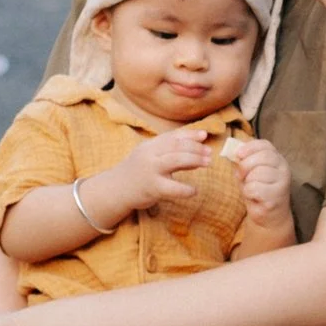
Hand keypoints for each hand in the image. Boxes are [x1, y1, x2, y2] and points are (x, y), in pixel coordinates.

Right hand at [99, 128, 213, 215]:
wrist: (115, 190)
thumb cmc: (138, 173)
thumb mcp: (151, 157)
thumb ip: (172, 153)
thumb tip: (200, 150)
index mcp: (150, 145)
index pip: (172, 136)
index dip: (190, 134)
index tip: (204, 135)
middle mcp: (149, 155)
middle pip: (176, 146)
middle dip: (195, 147)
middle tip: (209, 152)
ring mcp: (150, 171)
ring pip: (175, 160)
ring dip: (195, 159)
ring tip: (208, 163)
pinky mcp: (151, 188)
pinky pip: (172, 188)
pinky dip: (186, 189)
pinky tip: (194, 191)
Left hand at [223, 137, 292, 229]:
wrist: (269, 215)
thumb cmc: (258, 190)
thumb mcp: (249, 172)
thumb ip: (243, 160)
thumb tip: (231, 150)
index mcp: (277, 159)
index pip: (265, 145)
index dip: (249, 147)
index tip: (238, 154)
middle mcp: (283, 168)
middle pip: (262, 157)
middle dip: (245, 166)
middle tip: (241, 176)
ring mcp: (282, 182)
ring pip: (257, 173)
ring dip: (247, 182)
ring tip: (250, 189)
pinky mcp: (276, 197)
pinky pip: (254, 189)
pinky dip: (248, 193)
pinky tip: (253, 198)